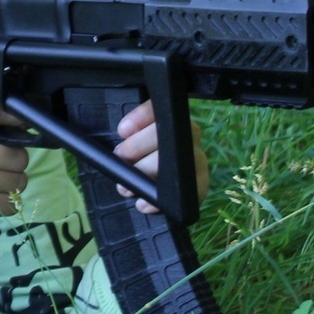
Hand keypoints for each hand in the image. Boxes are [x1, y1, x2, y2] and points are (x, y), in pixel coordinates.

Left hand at [112, 100, 209, 214]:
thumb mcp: (133, 141)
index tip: (122, 131)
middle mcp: (189, 136)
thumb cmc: (142, 157)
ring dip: (146, 175)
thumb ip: (128, 135)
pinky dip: (160, 201)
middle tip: (120, 159)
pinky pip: (188, 192)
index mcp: (172, 119)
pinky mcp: (201, 184)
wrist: (164, 184)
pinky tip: (144, 204)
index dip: (141, 117)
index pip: (160, 109)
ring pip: (175, 164)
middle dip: (138, 147)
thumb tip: (113, 137)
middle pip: (169, 135)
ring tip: (125, 188)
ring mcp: (197, 160)